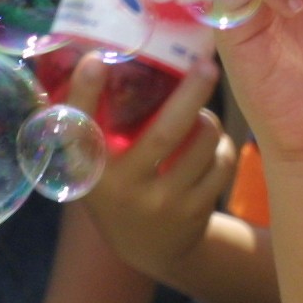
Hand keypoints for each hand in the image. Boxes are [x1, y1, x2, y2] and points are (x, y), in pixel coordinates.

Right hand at [65, 52, 233, 283]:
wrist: (150, 249)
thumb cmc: (118, 185)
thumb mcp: (95, 164)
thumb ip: (93, 124)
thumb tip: (88, 52)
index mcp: (89, 170)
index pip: (80, 129)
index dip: (85, 94)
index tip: (95, 59)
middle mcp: (123, 189)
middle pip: (165, 133)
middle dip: (190, 93)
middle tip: (206, 65)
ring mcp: (162, 204)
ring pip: (203, 142)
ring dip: (208, 119)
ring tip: (201, 114)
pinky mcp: (194, 211)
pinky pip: (221, 162)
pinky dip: (221, 147)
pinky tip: (210, 148)